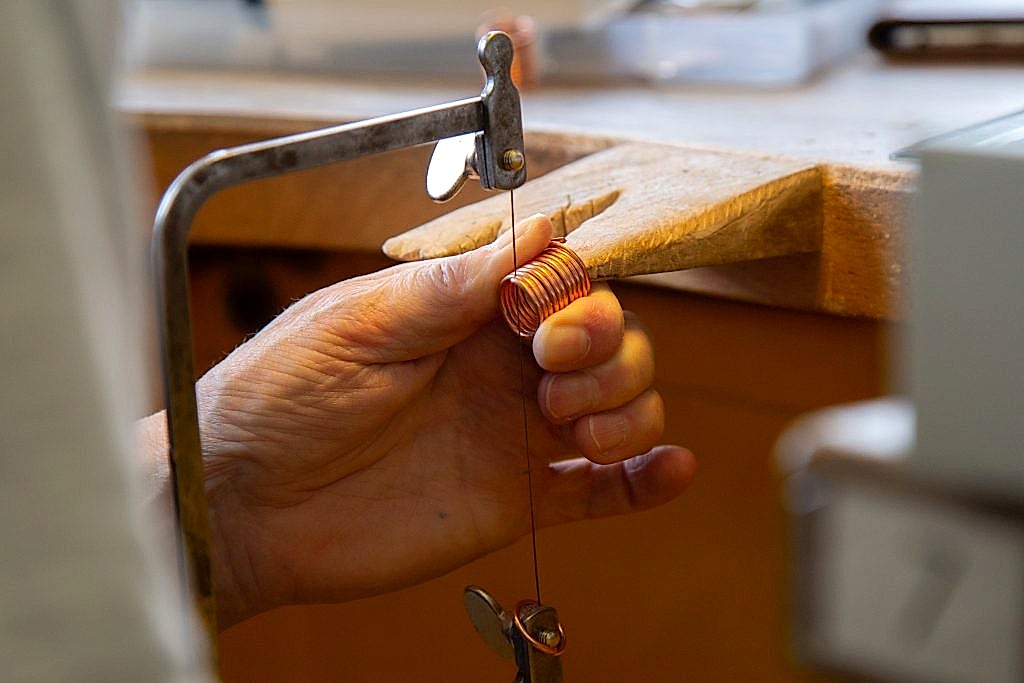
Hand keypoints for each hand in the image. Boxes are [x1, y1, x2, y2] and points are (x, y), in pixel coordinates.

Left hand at [147, 214, 694, 627]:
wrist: (243, 504)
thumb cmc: (282, 396)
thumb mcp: (363, 322)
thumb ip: (458, 284)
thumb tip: (542, 224)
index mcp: (468, 313)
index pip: (562, 282)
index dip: (576, 293)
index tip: (543, 319)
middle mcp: (502, 367)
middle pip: (609, 339)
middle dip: (608, 347)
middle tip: (550, 369)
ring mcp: (514, 434)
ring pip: (619, 406)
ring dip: (628, 407)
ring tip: (573, 427)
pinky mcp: (517, 500)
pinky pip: (602, 493)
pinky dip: (646, 481)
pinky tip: (669, 470)